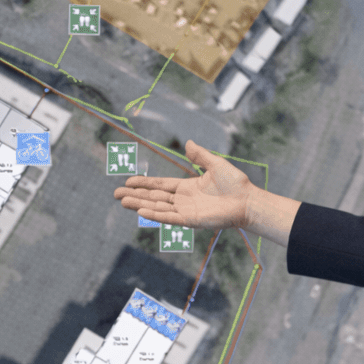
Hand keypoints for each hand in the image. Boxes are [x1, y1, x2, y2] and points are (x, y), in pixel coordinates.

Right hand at [113, 140, 255, 230]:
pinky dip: (155, 215)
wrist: (248, 200)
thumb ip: (200, 155)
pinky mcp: (191, 220)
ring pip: (157, 208)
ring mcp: (186, 211)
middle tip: (115, 194)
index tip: (128, 181)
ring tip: (122, 201)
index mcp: (187, 187)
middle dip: (135, 195)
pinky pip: (169, 218)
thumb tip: (188, 142)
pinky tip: (140, 212)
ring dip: (139, 205)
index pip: (160, 185)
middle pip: (154, 197)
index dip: (144, 183)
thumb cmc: (235, 184)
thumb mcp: (215, 164)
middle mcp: (183, 200)